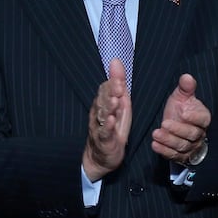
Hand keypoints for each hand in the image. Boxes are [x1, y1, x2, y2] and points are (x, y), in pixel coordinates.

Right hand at [83, 59, 131, 180]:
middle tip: (118, 85)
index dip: (112, 84)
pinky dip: (108, 126)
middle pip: (103, 100)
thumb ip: (117, 83)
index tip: (119, 78)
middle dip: (110, 92)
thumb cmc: (112, 126)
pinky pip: (105, 133)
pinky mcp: (104, 141)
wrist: (102, 156)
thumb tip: (115, 60)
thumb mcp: (119, 103)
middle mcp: (99, 114)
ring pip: (102, 115)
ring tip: (116, 100)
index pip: (104, 90)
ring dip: (109, 107)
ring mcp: (100, 127)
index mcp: (103, 104)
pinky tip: (111, 120)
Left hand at [152, 73, 210, 164]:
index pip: (202, 119)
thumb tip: (186, 77)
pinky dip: (164, 151)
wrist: (176, 125)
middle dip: (177, 129)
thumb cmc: (181, 109)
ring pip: (182, 146)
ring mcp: (191, 146)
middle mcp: (199, 134)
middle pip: (191, 134)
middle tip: (164, 123)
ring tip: (156, 134)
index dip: (194, 117)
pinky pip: (174, 156)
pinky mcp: (181, 156)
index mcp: (202, 118)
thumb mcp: (182, 97)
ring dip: (169, 140)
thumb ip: (185, 88)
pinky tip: (155, 145)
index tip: (183, 113)